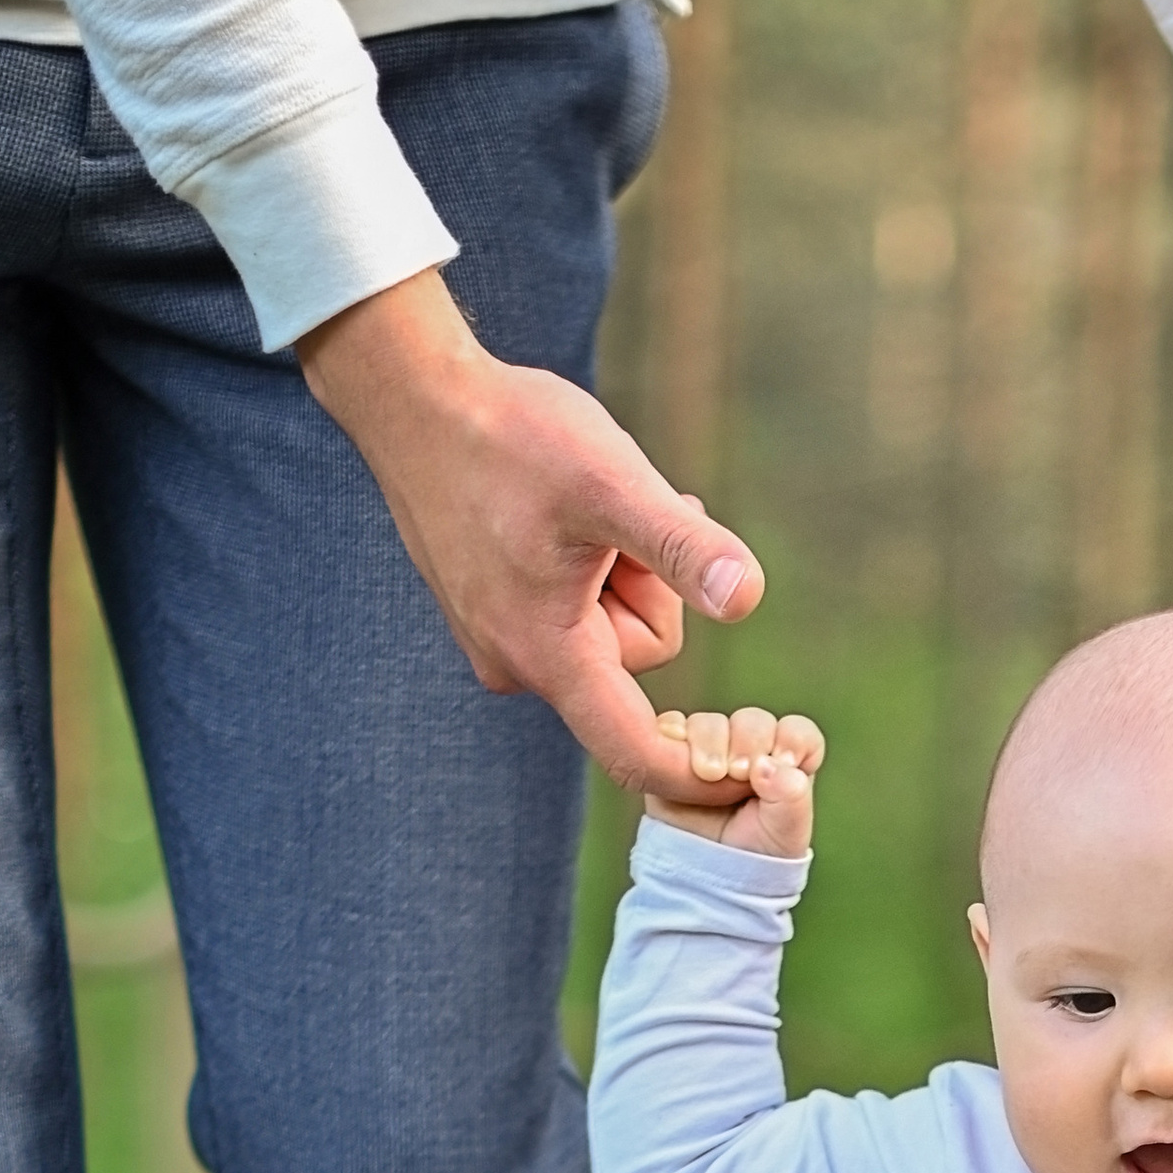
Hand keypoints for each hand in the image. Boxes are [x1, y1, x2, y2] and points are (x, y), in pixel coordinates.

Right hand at [298, 270, 763, 803]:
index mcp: (548, 655)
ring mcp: (503, 639)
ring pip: (613, 620)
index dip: (701, 774)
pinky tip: (574, 506)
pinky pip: (579, 602)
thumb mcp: (611, 482)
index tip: (756, 773)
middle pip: (640, 650)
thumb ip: (681, 548)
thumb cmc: (508, 435)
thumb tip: (749, 599)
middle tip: (616, 515)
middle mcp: (519, 665)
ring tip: (586, 501)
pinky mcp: (497, 611)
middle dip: (650, 580)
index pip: (636, 752)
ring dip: (625, 560)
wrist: (416, 398)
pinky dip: (598, 557)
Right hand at [644, 706, 825, 855]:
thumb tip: (768, 765)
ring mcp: (710, 749)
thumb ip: (791, 798)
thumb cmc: (756, 855)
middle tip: (740, 772)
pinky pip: (670, 728)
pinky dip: (673, 735)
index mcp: (785, 763)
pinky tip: (678, 760)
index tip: (785, 760)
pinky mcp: (673, 752)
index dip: (792, 739)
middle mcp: (749, 749)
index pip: (796, 732)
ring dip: (710, 741)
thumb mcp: (785, 833)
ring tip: (710, 773)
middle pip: (752, 722)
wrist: (706, 877)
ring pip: (709, 723)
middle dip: (748, 741)